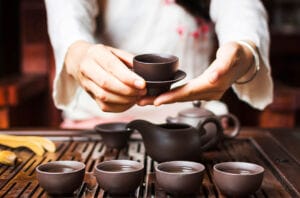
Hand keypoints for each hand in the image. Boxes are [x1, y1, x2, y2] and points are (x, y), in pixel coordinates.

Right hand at [65, 41, 145, 111]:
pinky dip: (119, 107)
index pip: (112, 67)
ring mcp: (86, 84)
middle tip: (142, 91)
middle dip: (128, 90)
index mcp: (96, 53)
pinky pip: (104, 106)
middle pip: (107, 83)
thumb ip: (128, 59)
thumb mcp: (114, 50)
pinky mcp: (89, 96)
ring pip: (105, 97)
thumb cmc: (100, 55)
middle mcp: (87, 68)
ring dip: (124, 100)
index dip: (128, 78)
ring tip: (137, 97)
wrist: (77, 60)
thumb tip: (144, 71)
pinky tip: (129, 103)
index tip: (142, 84)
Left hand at [138, 41, 255, 105]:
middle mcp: (209, 93)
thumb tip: (213, 77)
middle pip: (181, 98)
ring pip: (182, 98)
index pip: (188, 92)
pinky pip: (185, 95)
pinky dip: (172, 96)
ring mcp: (207, 94)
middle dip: (161, 101)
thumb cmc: (237, 53)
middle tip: (140, 102)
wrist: (245, 60)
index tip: (156, 101)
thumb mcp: (232, 54)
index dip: (172, 97)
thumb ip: (223, 66)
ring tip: (145, 100)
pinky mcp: (204, 91)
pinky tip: (160, 96)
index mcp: (214, 84)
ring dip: (164, 100)